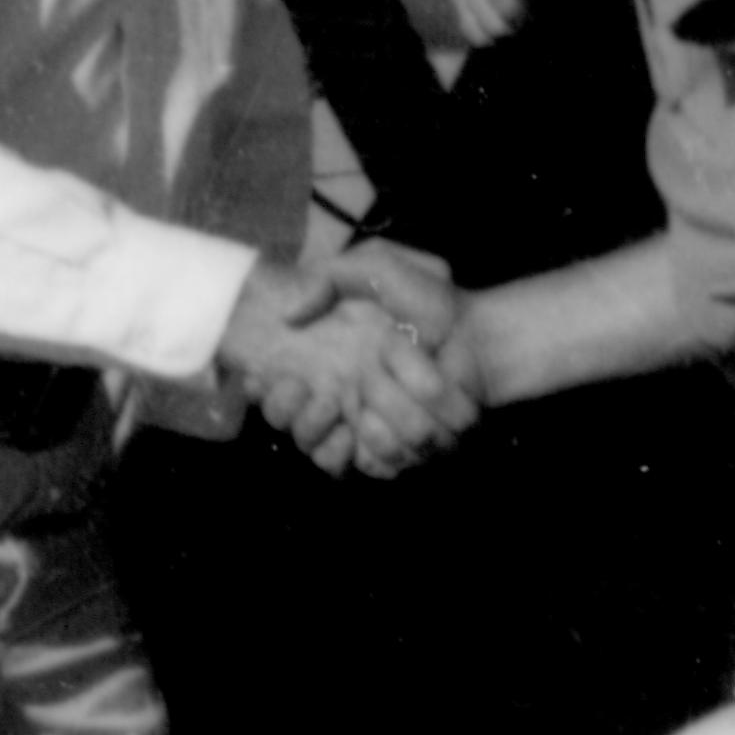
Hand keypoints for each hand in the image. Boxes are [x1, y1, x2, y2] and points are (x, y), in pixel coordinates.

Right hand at [219, 259, 474, 474]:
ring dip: (319, 423)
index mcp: (326, 360)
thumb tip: (288, 317)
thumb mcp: (375, 269)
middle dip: (289, 407)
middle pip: (288, 421)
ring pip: (315, 445)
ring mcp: (358, 427)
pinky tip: (356, 426)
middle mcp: (336, 397)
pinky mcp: (384, 451)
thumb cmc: (427, 300)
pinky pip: (351, 466)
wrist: (475, 337)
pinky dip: (350, 449)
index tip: (260, 376)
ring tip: (340, 397)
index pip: (274, 387)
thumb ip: (329, 279)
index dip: (262, 387)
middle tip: (306, 389)